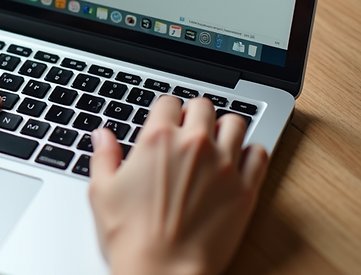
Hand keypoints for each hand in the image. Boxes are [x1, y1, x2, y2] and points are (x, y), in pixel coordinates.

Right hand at [89, 96, 269, 274]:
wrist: (162, 272)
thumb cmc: (130, 236)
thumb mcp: (101, 191)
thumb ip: (103, 156)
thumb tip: (102, 135)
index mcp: (157, 139)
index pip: (168, 102)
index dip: (165, 111)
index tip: (165, 121)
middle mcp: (193, 144)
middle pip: (203, 105)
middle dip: (194, 114)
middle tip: (189, 130)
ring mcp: (223, 165)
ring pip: (235, 123)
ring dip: (224, 128)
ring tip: (216, 142)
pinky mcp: (245, 189)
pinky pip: (259, 154)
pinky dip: (251, 153)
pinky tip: (238, 162)